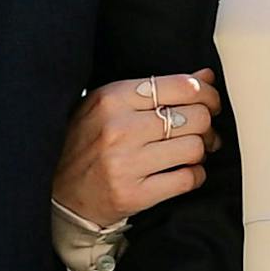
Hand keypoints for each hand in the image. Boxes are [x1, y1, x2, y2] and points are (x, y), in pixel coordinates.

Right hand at [53, 69, 220, 228]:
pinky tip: (184, 172)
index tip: (210, 101)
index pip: (181, 86)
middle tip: (205, 131)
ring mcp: (126, 163)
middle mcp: (119, 128)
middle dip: (207, 124)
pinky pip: (187, 179)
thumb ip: (156, 89)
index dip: (207, 93)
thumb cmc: (86, 143)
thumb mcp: (109, 105)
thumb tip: (205, 76)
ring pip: (195, 148)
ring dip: (202, 151)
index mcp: (112, 98)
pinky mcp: (135, 194)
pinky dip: (195, 175)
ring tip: (193, 152)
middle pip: (195, 116)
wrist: (59, 193)